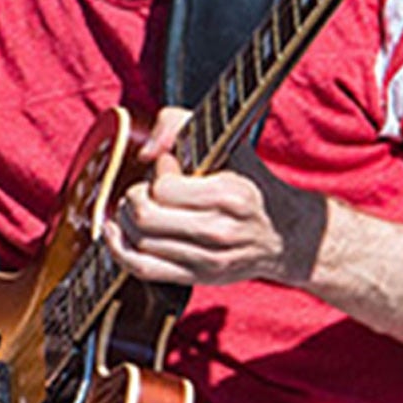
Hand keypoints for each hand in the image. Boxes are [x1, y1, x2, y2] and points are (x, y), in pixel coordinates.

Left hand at [104, 110, 325, 288]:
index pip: (163, 189)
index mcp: (227, 194)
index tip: (168, 170)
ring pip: (139, 243)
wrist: (286, 234)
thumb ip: (181, 124)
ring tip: (137, 209)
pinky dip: (121, 251)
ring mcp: (207, 259)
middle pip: (145, 218)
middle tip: (145, 190)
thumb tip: (147, 153)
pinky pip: (144, 269)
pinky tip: (117, 235)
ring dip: (126, 221)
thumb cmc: (252, 185)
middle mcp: (217, 231)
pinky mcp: (198, 277)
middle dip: (134, 198)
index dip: (156, 175)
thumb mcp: (229, 144)